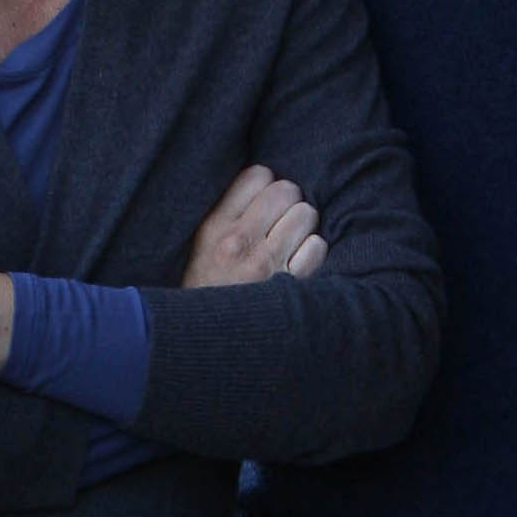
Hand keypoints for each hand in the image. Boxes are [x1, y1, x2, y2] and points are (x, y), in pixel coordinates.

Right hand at [183, 165, 326, 287]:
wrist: (208, 341)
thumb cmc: (205, 288)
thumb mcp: (199, 246)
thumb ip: (225, 212)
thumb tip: (263, 181)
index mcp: (214, 226)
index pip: (258, 175)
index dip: (266, 187)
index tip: (262, 205)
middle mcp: (240, 242)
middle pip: (287, 191)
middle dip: (288, 203)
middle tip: (280, 223)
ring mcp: (266, 264)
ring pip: (306, 215)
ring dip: (303, 226)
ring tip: (289, 243)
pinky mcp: (289, 287)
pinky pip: (317, 247)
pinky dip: (313, 252)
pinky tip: (298, 263)